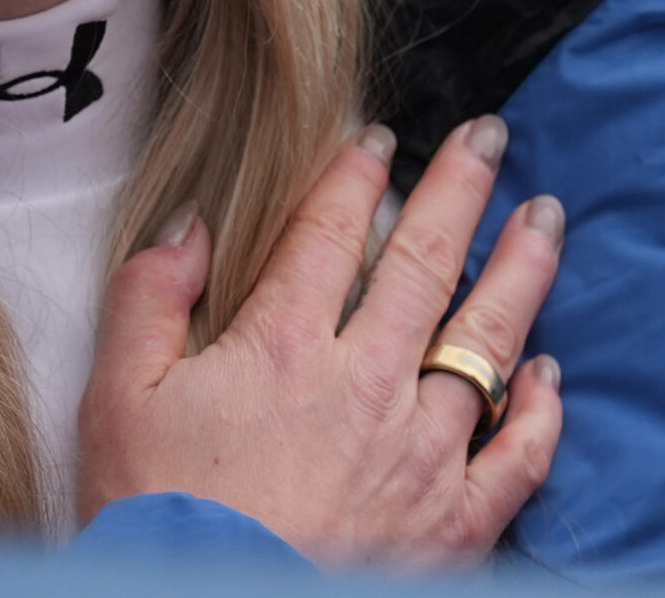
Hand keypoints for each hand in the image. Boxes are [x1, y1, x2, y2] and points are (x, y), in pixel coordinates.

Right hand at [76, 117, 563, 567]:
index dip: (356, 174)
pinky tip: (547, 372)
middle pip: (426, 263)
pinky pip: (517, 457)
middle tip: (490, 137)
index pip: (330, 232)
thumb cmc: (156, 516)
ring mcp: (420, 456)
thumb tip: (190, 225)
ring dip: (521, 273)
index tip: (378, 137)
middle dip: (461, 189)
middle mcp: (366, 387)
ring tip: (545, 220)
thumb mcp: (117, 395)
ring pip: (488, 343)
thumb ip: (149, 297)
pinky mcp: (452, 526)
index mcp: (284, 346)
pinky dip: (539, 411)